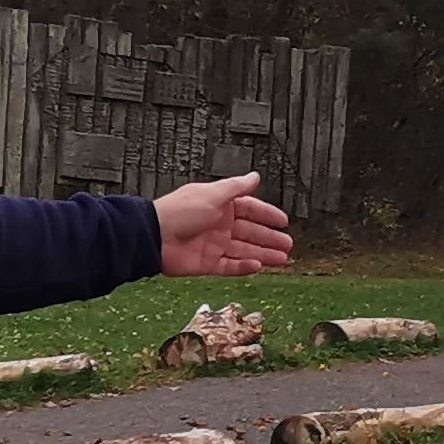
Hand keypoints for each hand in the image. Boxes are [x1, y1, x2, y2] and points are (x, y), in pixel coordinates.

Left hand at [154, 171, 293, 277]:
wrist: (155, 236)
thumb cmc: (180, 211)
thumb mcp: (213, 194)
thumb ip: (237, 187)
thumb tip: (255, 176)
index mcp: (220, 206)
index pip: (250, 209)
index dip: (267, 215)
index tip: (283, 222)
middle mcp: (219, 225)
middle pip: (250, 232)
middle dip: (270, 238)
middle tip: (288, 244)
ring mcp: (213, 245)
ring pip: (244, 251)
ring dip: (264, 254)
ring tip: (282, 259)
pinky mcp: (207, 264)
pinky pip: (230, 266)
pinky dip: (244, 267)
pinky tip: (259, 266)